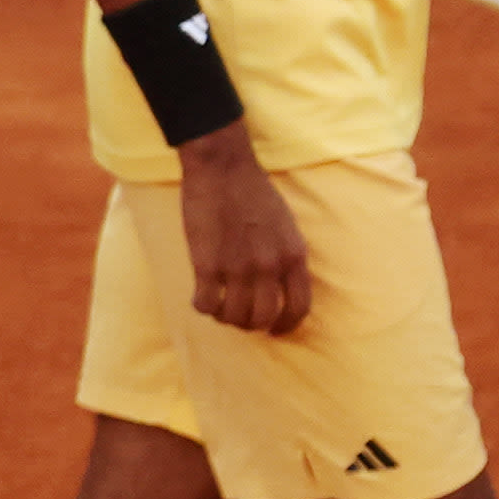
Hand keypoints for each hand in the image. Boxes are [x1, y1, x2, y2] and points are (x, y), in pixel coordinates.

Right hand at [177, 128, 310, 339]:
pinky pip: (206, 304)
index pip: (299, 308)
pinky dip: (202, 306)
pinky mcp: (208, 264)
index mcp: (294, 256)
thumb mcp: (286, 225)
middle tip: (239, 316)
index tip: (273, 330)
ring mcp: (238, 268)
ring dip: (225, 316)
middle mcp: (270, 267)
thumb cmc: (254, 191)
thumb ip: (286, 256)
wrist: (223, 169)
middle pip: (263, 317)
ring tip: (218, 306)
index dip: (286, 326)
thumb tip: (280, 286)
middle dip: (250, 323)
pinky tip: (200, 296)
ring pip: (234, 316)